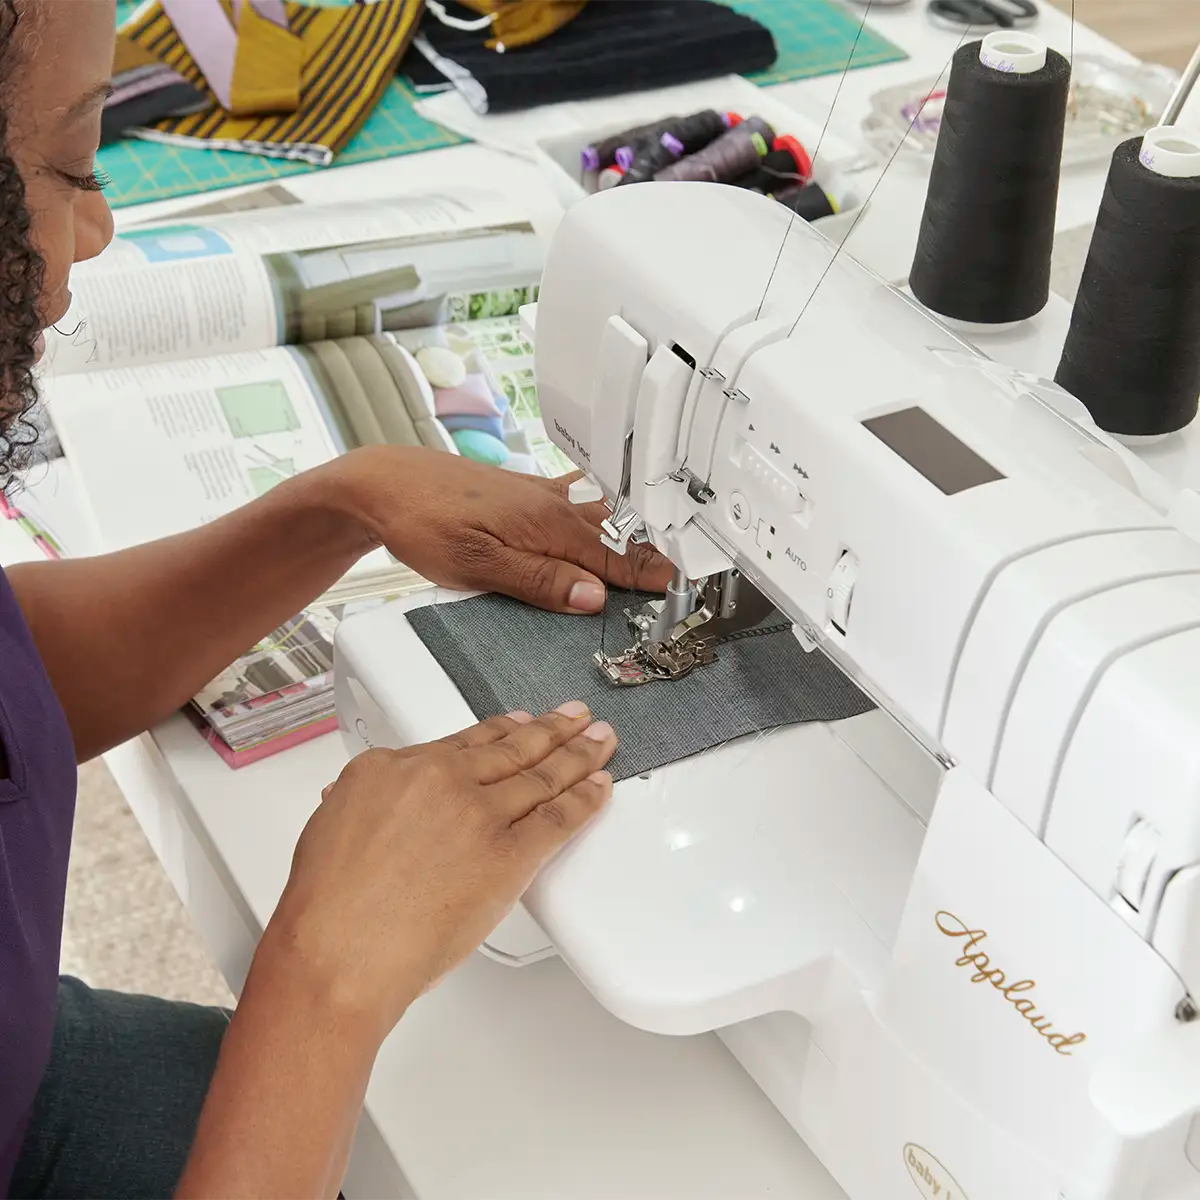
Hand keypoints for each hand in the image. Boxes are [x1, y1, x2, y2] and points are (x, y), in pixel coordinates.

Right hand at [264, 704, 616, 1040]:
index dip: (503, 730)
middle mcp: (441, 780)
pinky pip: (559, 818)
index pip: (465, 740)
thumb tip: (385, 802)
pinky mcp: (508, 855)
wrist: (338, 954)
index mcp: (394, 766)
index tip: (522, 723)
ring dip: (579, 755)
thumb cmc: (327, 908)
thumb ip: (369, 802)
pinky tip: (599, 787)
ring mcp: (478, 815)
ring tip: (599, 742)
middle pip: (512, 748)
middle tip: (575, 717)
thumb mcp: (332, 825)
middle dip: (552, 730)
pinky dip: (586, 800)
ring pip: (542, 775)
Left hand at [344, 445, 672, 612]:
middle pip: (612, 536)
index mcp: (547, 527)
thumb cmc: (422, 521)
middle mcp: (550, 507)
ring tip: (660, 544)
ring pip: (597, 517)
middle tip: (683, 573)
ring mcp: (537, 497)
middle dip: (649, 554)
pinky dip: (597, 511)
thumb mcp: (478, 565)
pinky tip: (602, 506)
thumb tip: (592, 596)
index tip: (679, 589)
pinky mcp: (521, 494)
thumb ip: (539, 582)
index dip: (647, 576)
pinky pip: (574, 502)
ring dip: (628, 532)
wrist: (383, 484)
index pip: (611, 559)